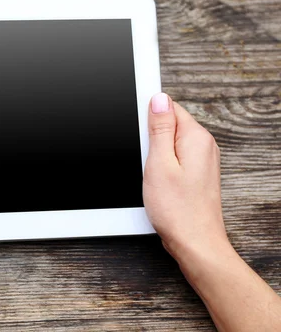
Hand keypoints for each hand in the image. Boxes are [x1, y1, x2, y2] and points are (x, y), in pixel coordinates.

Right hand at [143, 93, 280, 331]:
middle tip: (146, 162)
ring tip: (153, 176)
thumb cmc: (177, 210)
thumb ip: (160, 128)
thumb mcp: (159, 163)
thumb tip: (158, 99)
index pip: (169, 107)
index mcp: (196, 137)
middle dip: (150, 139)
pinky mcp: (195, 174)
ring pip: (169, 143)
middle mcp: (203, 146)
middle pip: (169, 125)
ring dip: (155, 155)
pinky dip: (161, 166)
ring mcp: (201, 160)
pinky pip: (174, 158)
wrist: (194, 242)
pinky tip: (158, 183)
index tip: (139, 135)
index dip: (147, 118)